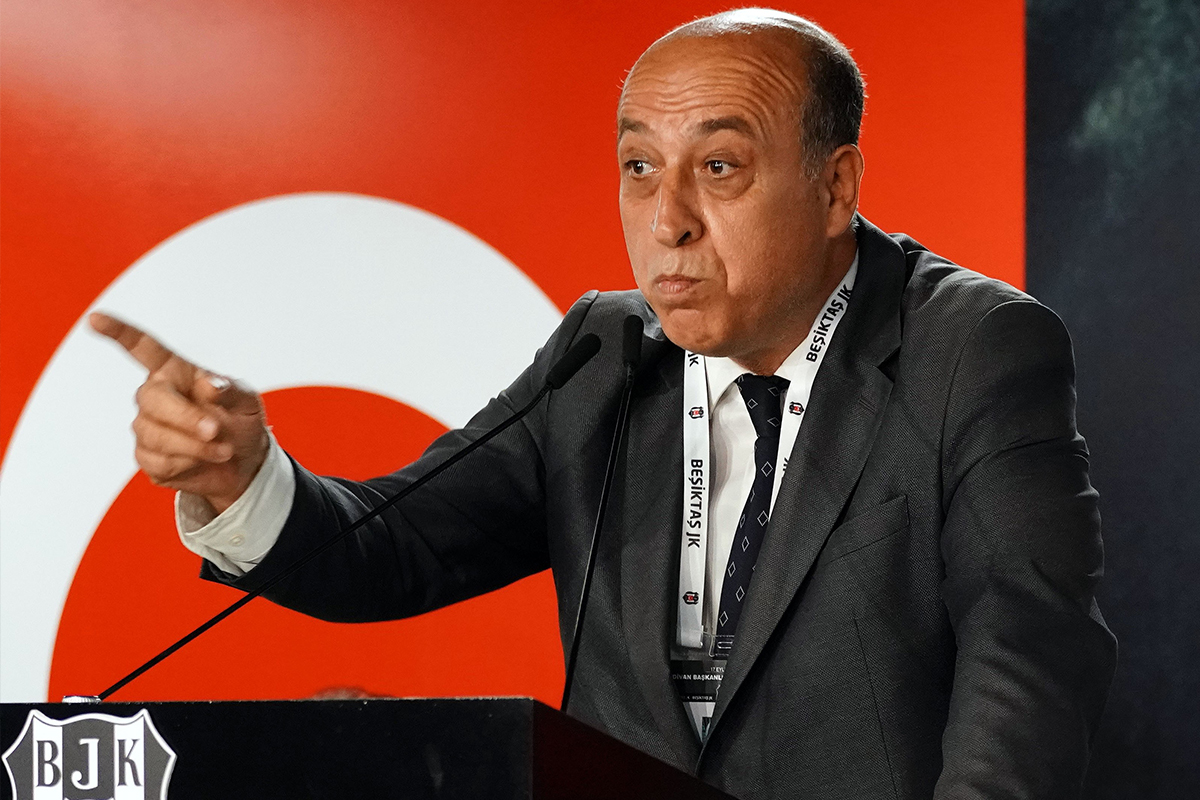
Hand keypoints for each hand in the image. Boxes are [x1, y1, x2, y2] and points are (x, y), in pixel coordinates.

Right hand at [89, 312, 268, 514]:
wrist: (244, 462)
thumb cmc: (241, 420)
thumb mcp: (247, 401)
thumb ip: (231, 390)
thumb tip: (210, 386)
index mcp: (176, 371)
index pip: (142, 348)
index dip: (119, 332)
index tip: (96, 319)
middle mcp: (155, 395)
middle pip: (150, 399)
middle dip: (185, 418)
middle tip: (215, 430)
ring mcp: (147, 426)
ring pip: (155, 435)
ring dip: (195, 447)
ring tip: (224, 450)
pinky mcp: (147, 457)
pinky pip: (158, 462)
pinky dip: (189, 464)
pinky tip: (204, 461)